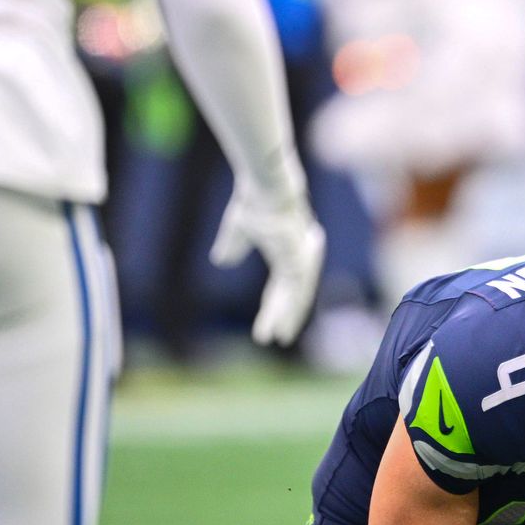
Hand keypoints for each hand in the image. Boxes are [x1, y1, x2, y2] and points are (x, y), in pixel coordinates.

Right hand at [211, 183, 325, 345]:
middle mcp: (298, 255)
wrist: (264, 186)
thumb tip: (221, 262)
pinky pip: (298, 289)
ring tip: (280, 337)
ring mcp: (303, 256)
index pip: (281, 286)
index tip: (265, 327)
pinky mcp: (302, 258)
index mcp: (286, 251)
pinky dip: (290, 307)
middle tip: (278, 338)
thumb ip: (232, 246)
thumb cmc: (253, 201)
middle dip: (283, 315)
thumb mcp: (237, 230)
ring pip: (298, 295)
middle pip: (291, 293)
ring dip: (287, 316)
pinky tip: (284, 322)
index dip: (273, 306)